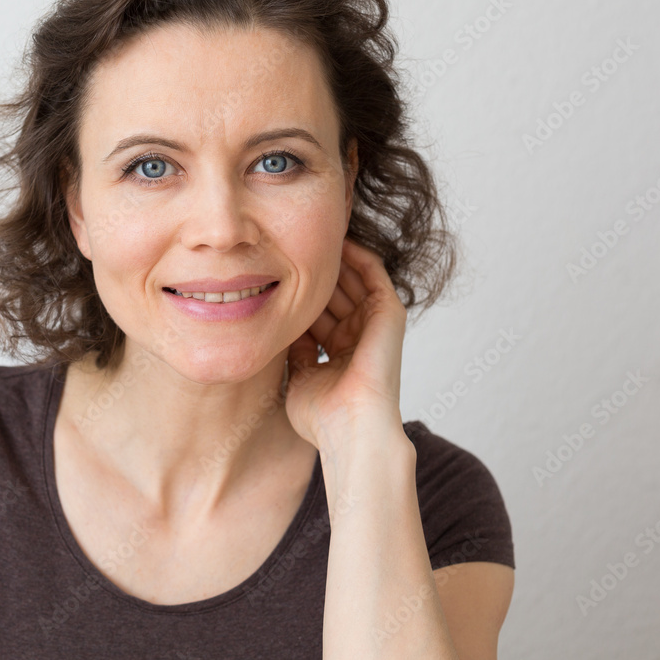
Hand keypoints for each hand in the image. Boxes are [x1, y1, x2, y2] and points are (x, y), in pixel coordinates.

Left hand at [283, 238, 407, 450]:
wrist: (351, 429)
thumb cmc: (322, 416)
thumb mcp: (298, 375)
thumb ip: (294, 348)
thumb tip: (278, 323)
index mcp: (338, 351)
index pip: (316, 311)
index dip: (295, 292)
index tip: (270, 269)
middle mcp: (357, 334)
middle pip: (332, 291)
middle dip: (310, 269)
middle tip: (284, 240)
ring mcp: (373, 323)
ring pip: (350, 278)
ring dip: (330, 257)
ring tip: (306, 230)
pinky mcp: (388, 312)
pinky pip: (373, 271)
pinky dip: (356, 253)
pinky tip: (335, 237)